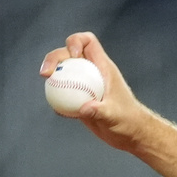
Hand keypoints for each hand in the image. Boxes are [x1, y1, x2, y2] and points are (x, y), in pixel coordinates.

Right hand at [40, 31, 151, 151]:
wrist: (131, 134)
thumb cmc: (129, 121)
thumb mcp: (114, 115)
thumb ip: (100, 111)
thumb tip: (84, 108)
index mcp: (103, 68)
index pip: (88, 42)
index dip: (76, 42)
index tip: (71, 56)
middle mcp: (93, 73)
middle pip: (69, 55)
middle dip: (54, 58)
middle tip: (46, 74)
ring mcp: (86, 86)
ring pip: (64, 73)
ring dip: (52, 77)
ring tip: (47, 86)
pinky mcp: (81, 99)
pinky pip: (64, 93)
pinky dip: (57, 98)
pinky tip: (58, 111)